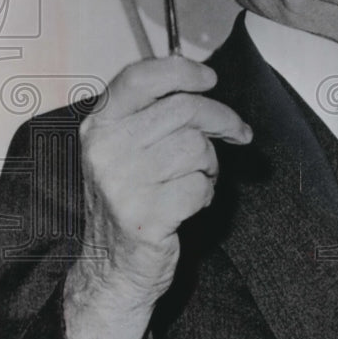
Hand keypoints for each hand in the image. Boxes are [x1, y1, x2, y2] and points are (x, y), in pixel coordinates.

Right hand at [64, 57, 250, 338]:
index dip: (182, 70)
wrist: (112, 268)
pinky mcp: (144, 215)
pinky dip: (205, 194)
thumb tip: (204, 87)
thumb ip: (153, 116)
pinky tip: (189, 204)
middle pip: (184, 108)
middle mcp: (105, 149)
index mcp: (99, 126)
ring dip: (210, 165)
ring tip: (196, 180)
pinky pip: (199, 186)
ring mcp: (121, 183)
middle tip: (239, 132)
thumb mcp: (126, 150)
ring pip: (197, 148)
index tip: (210, 78)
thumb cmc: (130, 200)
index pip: (141, 77)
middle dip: (222, 119)